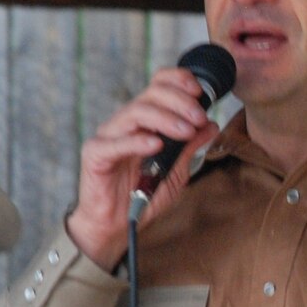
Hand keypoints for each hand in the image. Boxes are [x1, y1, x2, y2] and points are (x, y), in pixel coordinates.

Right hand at [66, 65, 220, 269]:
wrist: (118, 225)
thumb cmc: (144, 195)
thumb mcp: (177, 171)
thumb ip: (190, 147)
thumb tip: (211, 125)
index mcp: (145, 121)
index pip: (158, 85)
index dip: (178, 81)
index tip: (201, 92)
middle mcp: (126, 123)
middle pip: (150, 95)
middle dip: (180, 102)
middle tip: (198, 118)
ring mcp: (109, 136)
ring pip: (135, 113)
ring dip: (165, 119)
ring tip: (185, 132)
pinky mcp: (95, 154)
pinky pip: (115, 142)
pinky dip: (137, 141)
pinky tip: (156, 145)